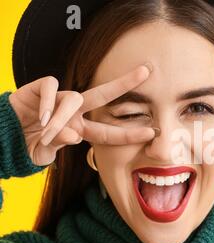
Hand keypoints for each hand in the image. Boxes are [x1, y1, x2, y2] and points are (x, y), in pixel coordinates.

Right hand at [8, 64, 154, 165]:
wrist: (4, 136)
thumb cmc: (29, 144)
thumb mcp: (45, 152)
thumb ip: (59, 145)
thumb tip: (73, 136)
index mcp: (81, 129)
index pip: (109, 131)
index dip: (129, 134)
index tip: (152, 133)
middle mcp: (74, 112)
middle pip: (103, 95)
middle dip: (124, 83)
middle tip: (146, 71)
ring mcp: (59, 99)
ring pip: (74, 97)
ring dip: (63, 116)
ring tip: (48, 130)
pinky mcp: (40, 88)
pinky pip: (50, 88)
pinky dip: (48, 102)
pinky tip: (42, 116)